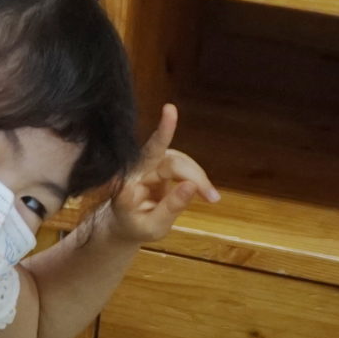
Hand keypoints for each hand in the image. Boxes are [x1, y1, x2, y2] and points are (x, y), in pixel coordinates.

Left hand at [98, 105, 217, 245]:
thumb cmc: (135, 227)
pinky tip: (204, 192)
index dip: (162, 132)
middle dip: (195, 176)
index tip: (170, 109)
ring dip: (198, 177)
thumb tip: (192, 186)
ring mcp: (150, 162)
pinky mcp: (162, 163)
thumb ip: (171, 207)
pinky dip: (197, 178)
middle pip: (173, 160)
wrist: (126, 225)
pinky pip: (184, 165)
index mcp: (129, 181)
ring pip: (181, 161)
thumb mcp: (153, 227)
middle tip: (212, 198)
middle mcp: (138, 166)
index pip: (147, 155)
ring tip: (210, 197)